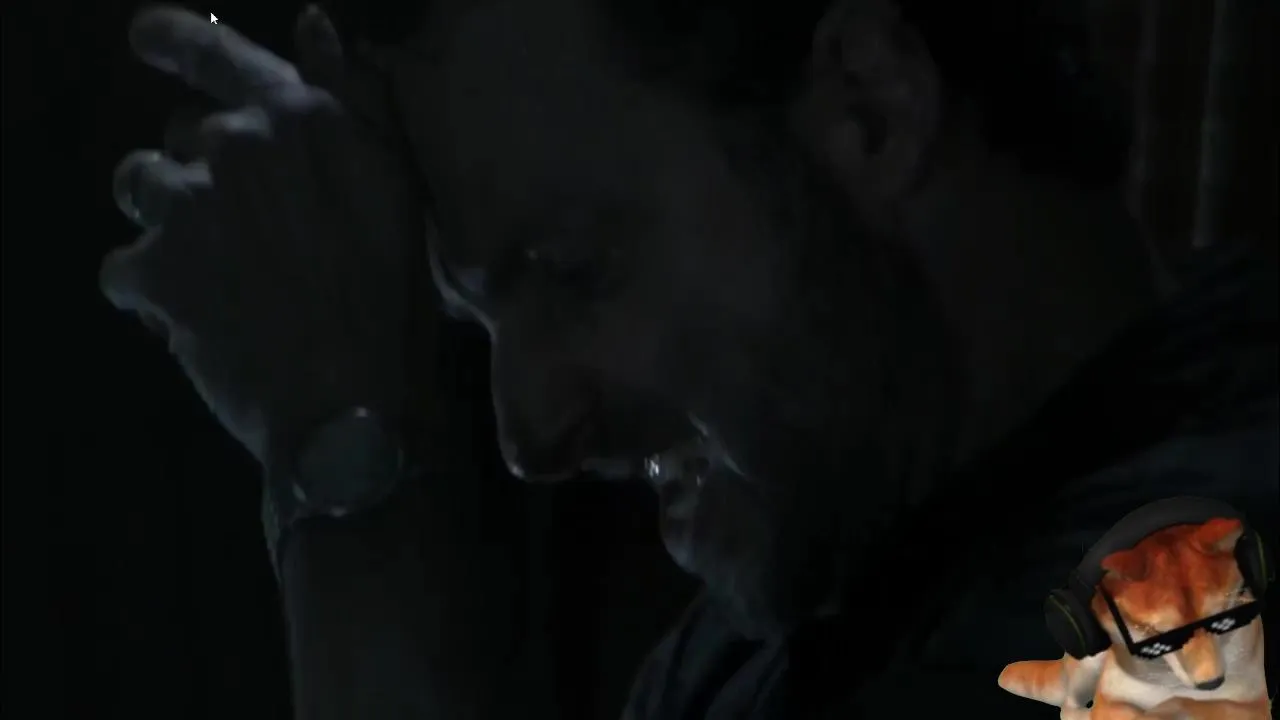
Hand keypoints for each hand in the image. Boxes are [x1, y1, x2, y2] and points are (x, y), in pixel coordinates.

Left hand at [104, 6, 431, 462]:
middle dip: (202, 176)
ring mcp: (187, 205)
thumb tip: (313, 22)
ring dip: (167, 224)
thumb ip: (354, 101)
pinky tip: (196, 323)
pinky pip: (124, 266)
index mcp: (299, 121)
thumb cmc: (393, 303)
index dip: (174, 40)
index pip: (217, 53)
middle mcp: (235, 146)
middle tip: (243, 234)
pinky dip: (152, 293)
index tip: (145, 38)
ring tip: (211, 274)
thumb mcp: (395, 190)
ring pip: (141, 187)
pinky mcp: (152, 267)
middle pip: (180, 137)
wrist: (352, 406)